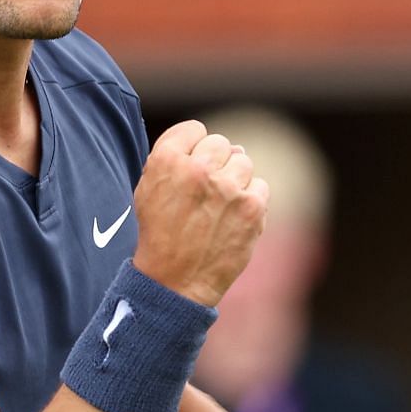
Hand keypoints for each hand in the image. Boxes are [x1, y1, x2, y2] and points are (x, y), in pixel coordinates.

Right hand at [131, 120, 268, 306]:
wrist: (175, 282)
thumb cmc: (161, 234)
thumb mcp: (149, 189)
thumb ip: (176, 158)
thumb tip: (230, 146)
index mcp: (167, 161)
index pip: (193, 129)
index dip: (193, 148)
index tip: (191, 168)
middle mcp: (199, 169)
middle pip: (219, 143)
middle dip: (214, 164)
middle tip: (205, 193)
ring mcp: (228, 188)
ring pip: (243, 162)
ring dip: (234, 180)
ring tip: (219, 207)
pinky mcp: (252, 207)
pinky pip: (260, 186)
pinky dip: (251, 200)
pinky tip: (233, 218)